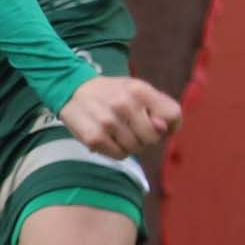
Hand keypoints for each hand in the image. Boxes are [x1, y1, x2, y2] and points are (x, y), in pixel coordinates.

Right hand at [59, 75, 180, 160]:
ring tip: (117, 130)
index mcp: (139, 90)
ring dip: (130, 144)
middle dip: (146, 137)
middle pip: (154, 138)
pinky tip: (107, 137)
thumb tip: (165, 130)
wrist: (72, 90)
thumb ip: (159, 106)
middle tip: (132, 126)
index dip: (169, 124)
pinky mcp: (94, 138)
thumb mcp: (137, 89)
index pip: (173, 115)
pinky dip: (116, 150)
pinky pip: (119, 155)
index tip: (157, 122)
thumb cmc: (112, 93)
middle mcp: (124, 104)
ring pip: (136, 149)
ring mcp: (108, 122)